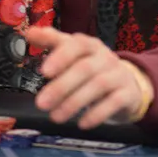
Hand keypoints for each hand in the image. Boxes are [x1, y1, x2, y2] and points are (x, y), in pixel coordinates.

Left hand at [28, 27, 150, 129]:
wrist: (128, 83)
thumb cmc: (93, 67)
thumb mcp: (73, 52)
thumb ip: (51, 42)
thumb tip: (29, 33)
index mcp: (90, 45)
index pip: (77, 45)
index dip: (61, 57)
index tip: (43, 72)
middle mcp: (105, 57)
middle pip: (84, 69)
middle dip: (61, 87)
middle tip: (41, 104)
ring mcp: (119, 74)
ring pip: (98, 86)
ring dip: (74, 103)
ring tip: (55, 116)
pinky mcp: (128, 94)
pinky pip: (114, 102)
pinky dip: (96, 114)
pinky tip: (81, 123)